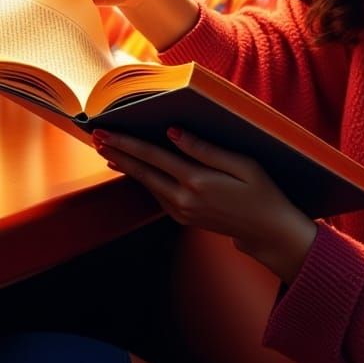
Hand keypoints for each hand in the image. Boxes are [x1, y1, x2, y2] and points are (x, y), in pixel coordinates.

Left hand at [93, 128, 317, 283]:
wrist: (268, 230)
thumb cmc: (261, 191)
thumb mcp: (242, 164)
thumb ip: (205, 149)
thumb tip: (174, 133)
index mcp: (197, 182)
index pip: (154, 157)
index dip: (128, 143)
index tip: (106, 132)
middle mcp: (184, 199)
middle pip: (143, 171)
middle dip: (118, 152)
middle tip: (95, 136)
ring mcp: (182, 211)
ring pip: (147, 184)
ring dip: (127, 166)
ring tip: (108, 150)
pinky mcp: (183, 217)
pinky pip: (157, 193)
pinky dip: (143, 178)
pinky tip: (136, 169)